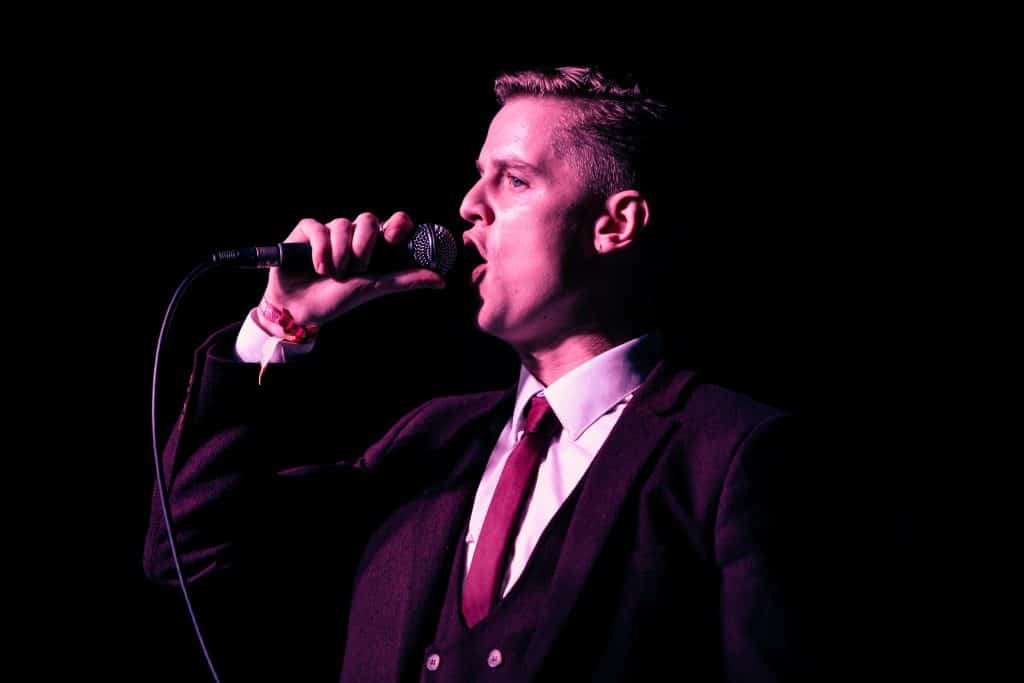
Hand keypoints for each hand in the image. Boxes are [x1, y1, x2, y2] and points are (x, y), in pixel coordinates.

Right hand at [261, 212, 445, 325]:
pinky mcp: (306, 231)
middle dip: (364, 246)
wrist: (299, 310)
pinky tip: (318, 267)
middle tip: (357, 269)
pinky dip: (320, 249)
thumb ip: (405, 280)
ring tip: (333, 274)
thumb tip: (441, 280)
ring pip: (342, 225)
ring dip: (340, 253)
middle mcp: (353, 236)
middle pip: (368, 220)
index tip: (395, 236)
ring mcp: (330, 232)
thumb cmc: (336, 299)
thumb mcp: (374, 288)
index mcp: (374, 246)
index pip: (393, 222)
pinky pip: (318, 227)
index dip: (398, 225)